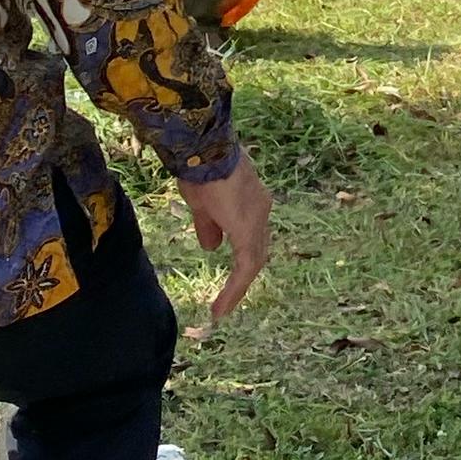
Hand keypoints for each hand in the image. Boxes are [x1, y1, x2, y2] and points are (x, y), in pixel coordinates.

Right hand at [185, 148, 272, 321]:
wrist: (202, 150)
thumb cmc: (199, 170)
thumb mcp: (202, 203)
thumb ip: (209, 226)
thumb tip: (211, 247)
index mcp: (252, 202)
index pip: (251, 237)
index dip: (242, 259)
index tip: (231, 278)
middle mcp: (261, 210)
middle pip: (257, 250)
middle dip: (243, 274)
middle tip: (228, 298)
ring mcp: (259, 217)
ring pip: (253, 259)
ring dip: (238, 285)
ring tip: (221, 309)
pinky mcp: (249, 228)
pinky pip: (246, 264)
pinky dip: (235, 286)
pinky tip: (221, 307)